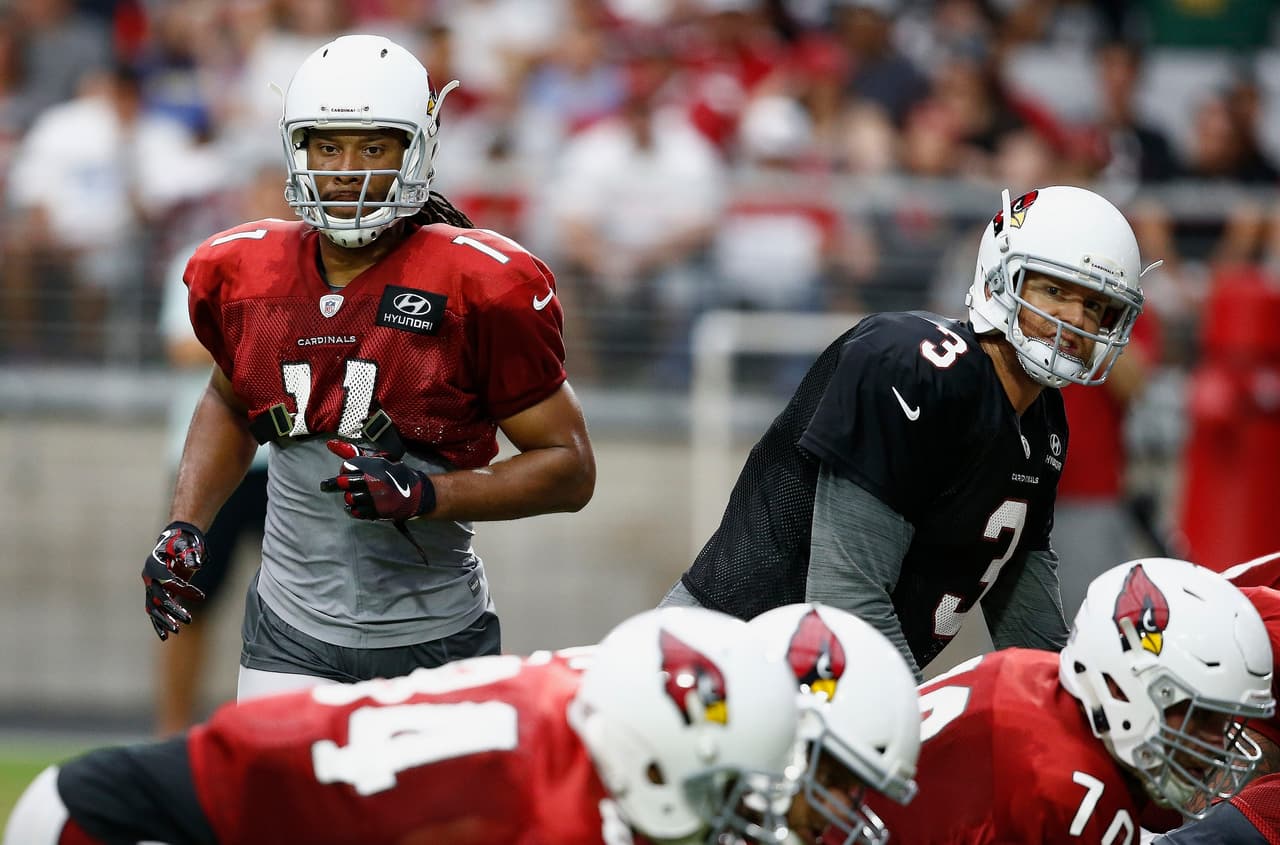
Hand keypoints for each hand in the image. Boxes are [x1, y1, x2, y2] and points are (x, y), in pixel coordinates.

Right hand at [143, 522, 205, 640]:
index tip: (202, 596)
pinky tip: (166, 636)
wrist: (176, 541)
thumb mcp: (187, 545)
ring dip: (164, 620)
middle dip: (172, 610)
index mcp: (154, 564)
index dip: (183, 589)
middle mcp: (149, 577)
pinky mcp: (157, 593)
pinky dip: (160, 623)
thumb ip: (190, 554)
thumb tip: (195, 565)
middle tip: (189, 620)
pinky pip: (156, 611)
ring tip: (177, 631)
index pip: (167, 581)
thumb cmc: (183, 542)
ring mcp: (151, 586)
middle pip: (158, 597)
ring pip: (153, 608)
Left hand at [320, 439, 436, 520]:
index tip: (350, 471)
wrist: (415, 493)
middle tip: (349, 483)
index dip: (346, 469)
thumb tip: (330, 444)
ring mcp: (375, 498)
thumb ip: (353, 453)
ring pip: (349, 498)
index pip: (347, 467)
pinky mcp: (376, 511)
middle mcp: (373, 481)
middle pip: (344, 483)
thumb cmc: (393, 474)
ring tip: (358, 493)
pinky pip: (356, 512)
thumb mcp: (377, 459)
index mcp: (374, 466)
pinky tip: (360, 504)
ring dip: (350, 496)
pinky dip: (355, 509)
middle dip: (344, 483)